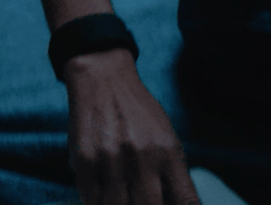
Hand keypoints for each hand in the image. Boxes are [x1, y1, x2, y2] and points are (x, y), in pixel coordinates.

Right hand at [64, 48, 200, 204]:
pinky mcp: (85, 159)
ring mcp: (112, 159)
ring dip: (120, 204)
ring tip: (122, 192)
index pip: (185, 200)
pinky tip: (102, 189)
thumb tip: (172, 204)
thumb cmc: (138, 113)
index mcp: (168, 150)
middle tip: (141, 197)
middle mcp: (142, 155)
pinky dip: (97, 201)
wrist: (104, 78)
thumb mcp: (164, 135)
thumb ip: (171, 173)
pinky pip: (91, 199)